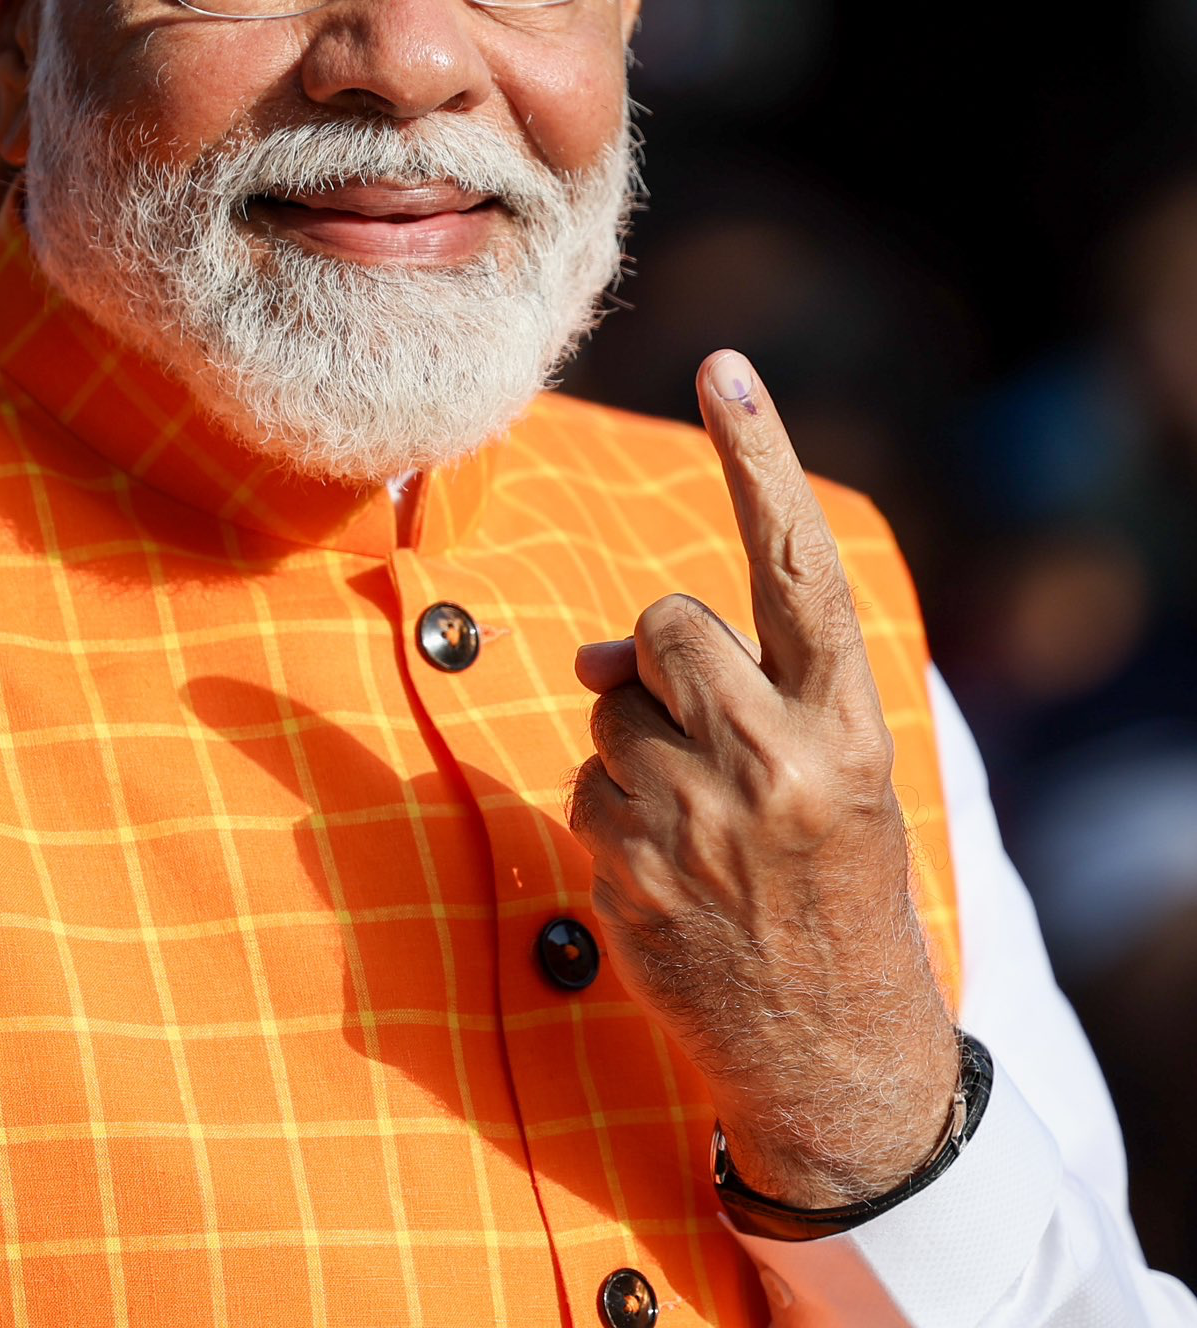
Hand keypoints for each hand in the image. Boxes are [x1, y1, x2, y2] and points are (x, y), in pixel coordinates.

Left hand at [567, 349, 958, 1207]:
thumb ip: (731, 687)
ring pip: (610, 708)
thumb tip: (593, 660)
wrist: (837, 1057)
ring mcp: (696, 821)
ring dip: (637, 745)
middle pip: (662, 625)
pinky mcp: (629, 873)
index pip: (797, 566)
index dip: (760, 460)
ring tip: (704, 826)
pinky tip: (669, 873)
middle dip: (661, 658)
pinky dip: (610, 813)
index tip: (725, 369)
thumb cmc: (830, 881)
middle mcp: (775, 760)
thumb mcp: (826, 775)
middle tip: (711, 732)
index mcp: (846, 724)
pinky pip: (581, 785)